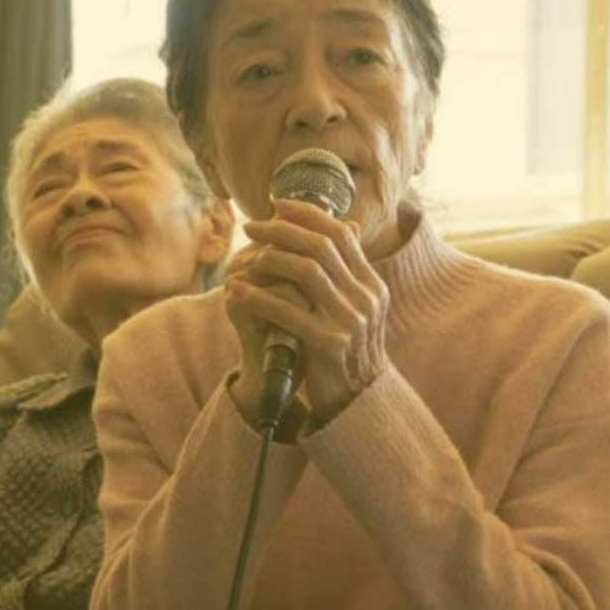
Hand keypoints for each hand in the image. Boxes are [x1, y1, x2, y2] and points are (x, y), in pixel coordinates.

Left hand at [224, 199, 389, 425]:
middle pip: (322, 246)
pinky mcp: (330, 345)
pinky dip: (260, 297)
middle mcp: (367, 298)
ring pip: (308, 271)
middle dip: (283, 230)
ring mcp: (351, 322)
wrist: (357, 404)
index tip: (278, 205)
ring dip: (271, 258)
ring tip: (245, 257)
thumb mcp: (353, 309)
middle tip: (251, 226)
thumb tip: (344, 226)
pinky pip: (290, 311)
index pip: (341, 234)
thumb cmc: (345, 352)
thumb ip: (346, 272)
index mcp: (372, 285)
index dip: (308, 215)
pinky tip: (237, 291)